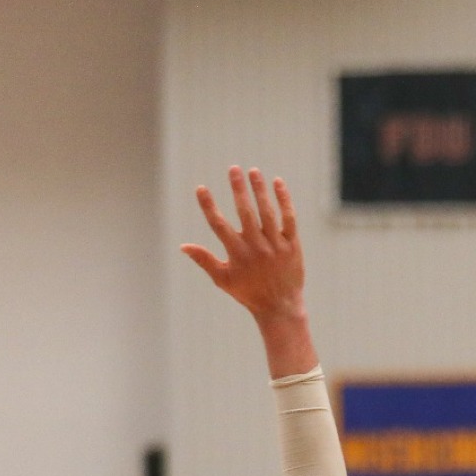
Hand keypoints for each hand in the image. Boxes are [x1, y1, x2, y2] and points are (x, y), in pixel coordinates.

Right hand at [182, 166, 305, 324]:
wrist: (280, 306)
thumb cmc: (248, 293)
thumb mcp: (223, 279)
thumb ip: (204, 260)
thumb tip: (183, 246)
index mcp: (237, 253)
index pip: (218, 224)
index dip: (208, 205)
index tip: (201, 188)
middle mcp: (256, 246)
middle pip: (245, 212)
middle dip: (238, 189)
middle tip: (233, 169)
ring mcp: (276, 245)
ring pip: (267, 212)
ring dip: (260, 190)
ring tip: (253, 171)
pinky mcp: (292, 245)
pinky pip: (289, 218)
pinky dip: (284, 200)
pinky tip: (278, 183)